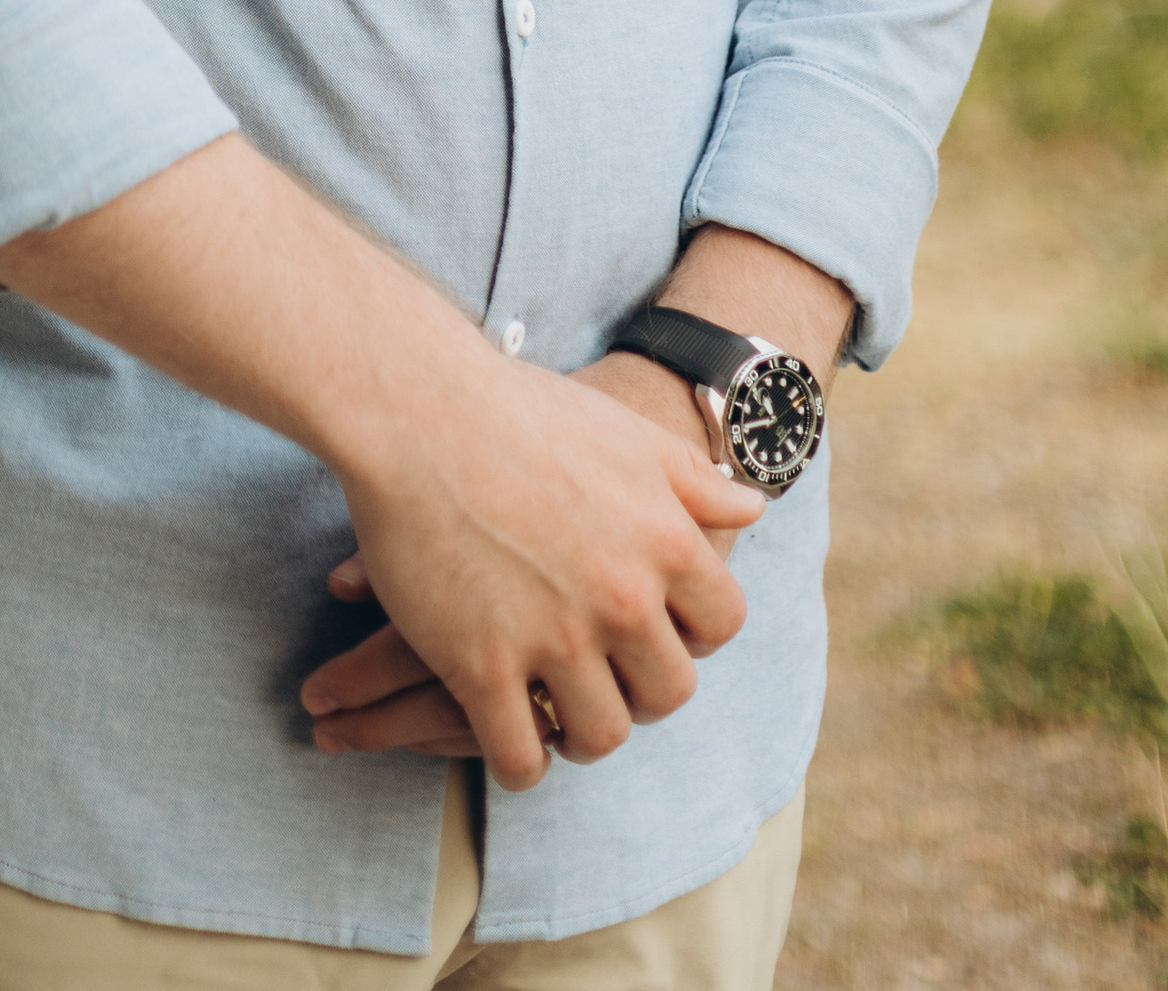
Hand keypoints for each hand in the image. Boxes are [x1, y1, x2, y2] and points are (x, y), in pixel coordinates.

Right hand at [314, 327, 760, 787]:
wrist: (415, 407)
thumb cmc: (519, 409)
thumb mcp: (626, 434)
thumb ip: (695, 480)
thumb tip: (752, 507)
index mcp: (663, 540)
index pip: (721, 626)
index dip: (693, 632)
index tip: (657, 627)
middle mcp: (621, 597)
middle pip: (668, 693)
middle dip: (641, 691)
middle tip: (606, 676)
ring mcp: (552, 636)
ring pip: (600, 735)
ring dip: (583, 732)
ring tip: (557, 713)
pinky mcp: (481, 665)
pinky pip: (519, 756)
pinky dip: (519, 761)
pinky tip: (503, 732)